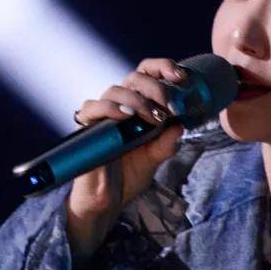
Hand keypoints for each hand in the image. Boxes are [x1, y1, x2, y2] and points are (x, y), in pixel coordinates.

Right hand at [66, 58, 187, 264]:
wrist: (108, 202)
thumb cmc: (129, 175)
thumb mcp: (155, 158)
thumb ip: (167, 143)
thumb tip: (180, 126)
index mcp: (138, 106)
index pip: (147, 74)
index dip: (163, 67)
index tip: (183, 77)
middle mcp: (120, 105)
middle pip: (134, 77)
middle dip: (156, 87)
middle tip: (171, 107)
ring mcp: (103, 116)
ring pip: (115, 90)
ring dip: (138, 99)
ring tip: (153, 117)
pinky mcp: (87, 128)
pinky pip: (92, 108)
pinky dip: (109, 107)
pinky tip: (125, 116)